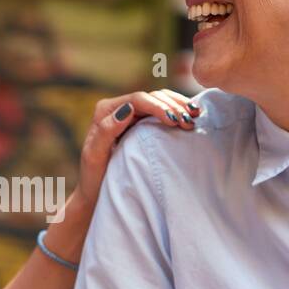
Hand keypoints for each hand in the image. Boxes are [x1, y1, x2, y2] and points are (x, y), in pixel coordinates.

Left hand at [74, 89, 199, 213]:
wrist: (96, 191)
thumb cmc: (94, 176)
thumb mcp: (95, 155)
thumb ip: (106, 131)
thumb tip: (128, 108)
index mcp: (106, 110)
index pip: (137, 100)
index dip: (158, 107)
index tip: (174, 121)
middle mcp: (118, 108)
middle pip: (151, 97)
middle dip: (172, 107)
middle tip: (189, 122)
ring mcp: (131, 115)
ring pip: (160, 101)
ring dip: (178, 107)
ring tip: (195, 117)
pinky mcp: (141, 123)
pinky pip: (161, 111)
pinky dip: (177, 112)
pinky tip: (190, 117)